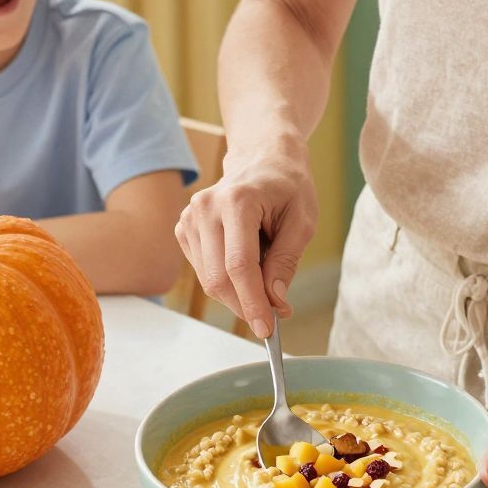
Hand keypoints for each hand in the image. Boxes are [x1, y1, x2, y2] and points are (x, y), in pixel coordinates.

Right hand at [174, 140, 318, 336]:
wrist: (263, 158)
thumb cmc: (288, 186)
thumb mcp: (303, 221)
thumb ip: (286, 261)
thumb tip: (274, 301)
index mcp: (237, 201)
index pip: (239, 266)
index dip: (252, 302)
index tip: (267, 329)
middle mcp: (206, 208)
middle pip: (218, 278)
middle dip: (246, 305)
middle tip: (274, 315)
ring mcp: (190, 218)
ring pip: (209, 280)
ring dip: (238, 294)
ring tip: (267, 280)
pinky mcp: (184, 228)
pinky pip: (204, 270)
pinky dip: (226, 281)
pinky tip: (247, 265)